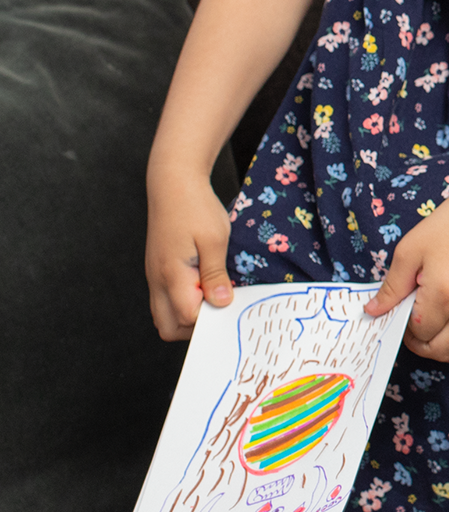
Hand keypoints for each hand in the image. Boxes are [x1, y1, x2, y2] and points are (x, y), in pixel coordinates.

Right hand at [146, 171, 235, 339]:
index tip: (230, 305)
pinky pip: (165, 300)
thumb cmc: (196, 207)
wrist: (173, 184)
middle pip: (168, 327)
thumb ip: (215, 274)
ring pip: (164, 315)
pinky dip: (183, 302)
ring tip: (213, 294)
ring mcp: (154, 277)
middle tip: (220, 306)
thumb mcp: (215, 239)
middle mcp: (156, 281)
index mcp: (170, 275)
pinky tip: (204, 286)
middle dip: (195, 327)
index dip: (210, 318)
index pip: (186, 318)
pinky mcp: (157, 270)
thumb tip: (220, 303)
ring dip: (187, 315)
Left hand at [365, 193, 448, 360]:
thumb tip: (373, 311)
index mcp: (442, 294)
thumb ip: (391, 287)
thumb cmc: (445, 228)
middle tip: (415, 323)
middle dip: (421, 343)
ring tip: (437, 320)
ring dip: (443, 342)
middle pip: (439, 349)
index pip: (419, 333)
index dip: (406, 328)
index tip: (404, 311)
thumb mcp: (409, 252)